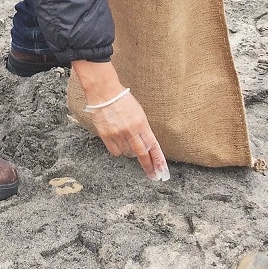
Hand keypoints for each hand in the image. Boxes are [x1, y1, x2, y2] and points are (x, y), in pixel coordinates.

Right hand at [73, 61, 169, 180]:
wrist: (104, 92)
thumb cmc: (122, 100)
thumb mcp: (138, 112)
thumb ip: (143, 129)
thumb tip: (147, 145)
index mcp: (141, 123)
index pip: (153, 145)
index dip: (159, 160)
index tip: (163, 171)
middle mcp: (131, 130)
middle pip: (142, 154)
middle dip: (149, 166)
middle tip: (153, 175)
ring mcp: (118, 134)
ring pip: (128, 153)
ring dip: (131, 153)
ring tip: (129, 143)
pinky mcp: (106, 135)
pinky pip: (115, 151)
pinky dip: (119, 150)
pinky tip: (119, 144)